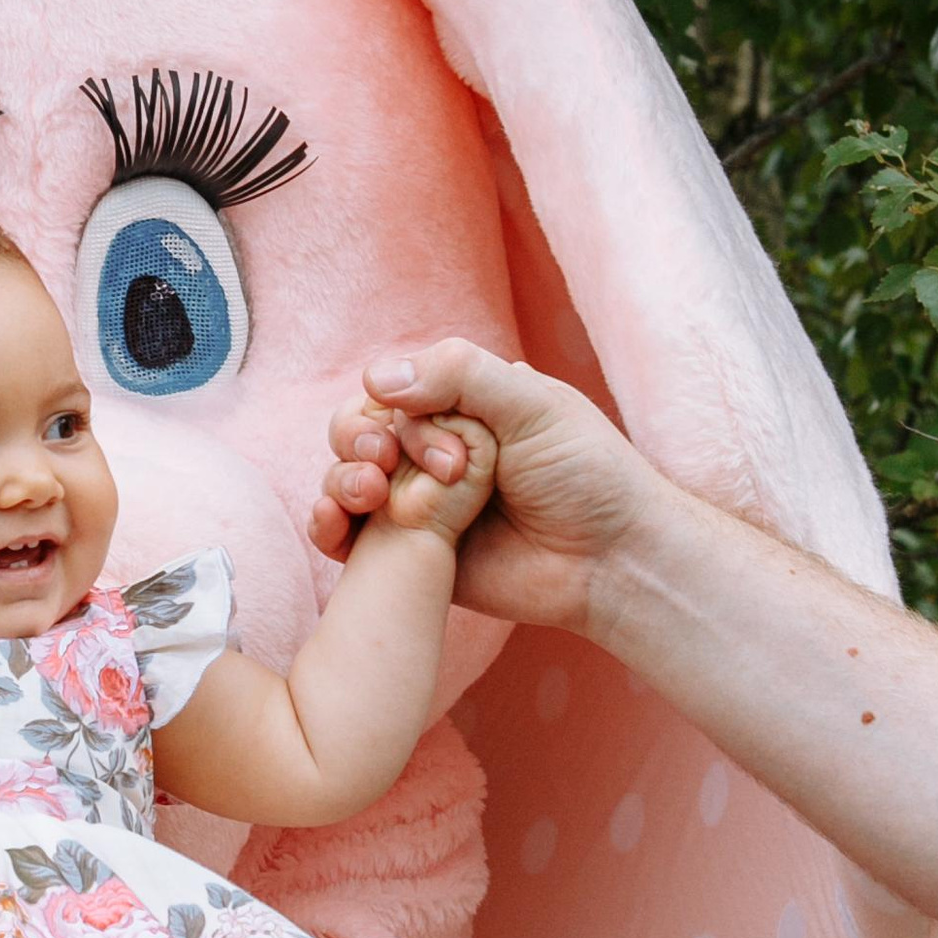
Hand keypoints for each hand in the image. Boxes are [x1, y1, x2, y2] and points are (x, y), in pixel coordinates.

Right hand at [308, 342, 660, 633]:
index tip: (442, 447)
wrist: (608, 561)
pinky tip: (334, 521)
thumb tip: (374, 379)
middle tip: (385, 466)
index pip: (393, 391)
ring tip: (370, 496)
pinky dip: (328, 525)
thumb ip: (460, 376)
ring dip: (341, 480)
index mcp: (461, 407)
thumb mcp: (533, 404)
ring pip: (344, 479)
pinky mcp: (408, 555)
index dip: (395, 411)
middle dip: (358, 442)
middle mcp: (432, 451)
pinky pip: (347, 537)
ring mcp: (417, 503)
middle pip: (356, 430)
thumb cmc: (587, 475)